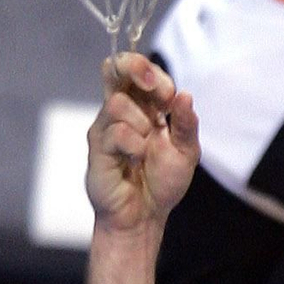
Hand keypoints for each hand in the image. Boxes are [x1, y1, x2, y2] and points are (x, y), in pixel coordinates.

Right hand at [86, 52, 199, 232]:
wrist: (145, 216)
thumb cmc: (161, 182)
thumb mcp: (186, 152)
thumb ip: (186, 125)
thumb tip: (184, 95)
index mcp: (141, 106)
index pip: (137, 70)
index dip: (153, 73)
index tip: (169, 96)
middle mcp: (119, 111)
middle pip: (114, 68)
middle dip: (136, 68)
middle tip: (158, 93)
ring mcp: (105, 127)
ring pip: (118, 103)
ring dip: (142, 124)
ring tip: (145, 150)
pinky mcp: (97, 147)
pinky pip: (117, 132)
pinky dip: (135, 146)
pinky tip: (135, 161)